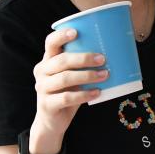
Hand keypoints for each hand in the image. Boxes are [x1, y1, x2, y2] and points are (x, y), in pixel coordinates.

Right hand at [31, 28, 107, 153]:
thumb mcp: (71, 77)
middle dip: (84, 58)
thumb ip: (81, 67)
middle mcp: (42, 72)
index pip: (50, 43)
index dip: (61, 36)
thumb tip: (112, 55)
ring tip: (105, 75)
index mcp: (47, 61)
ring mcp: (42, 88)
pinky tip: (97, 92)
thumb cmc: (66, 93)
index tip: (77, 32)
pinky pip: (67, 97)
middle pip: (62, 60)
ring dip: (87, 76)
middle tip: (103, 59)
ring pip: (65, 78)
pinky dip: (84, 94)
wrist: (51, 122)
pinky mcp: (47, 104)